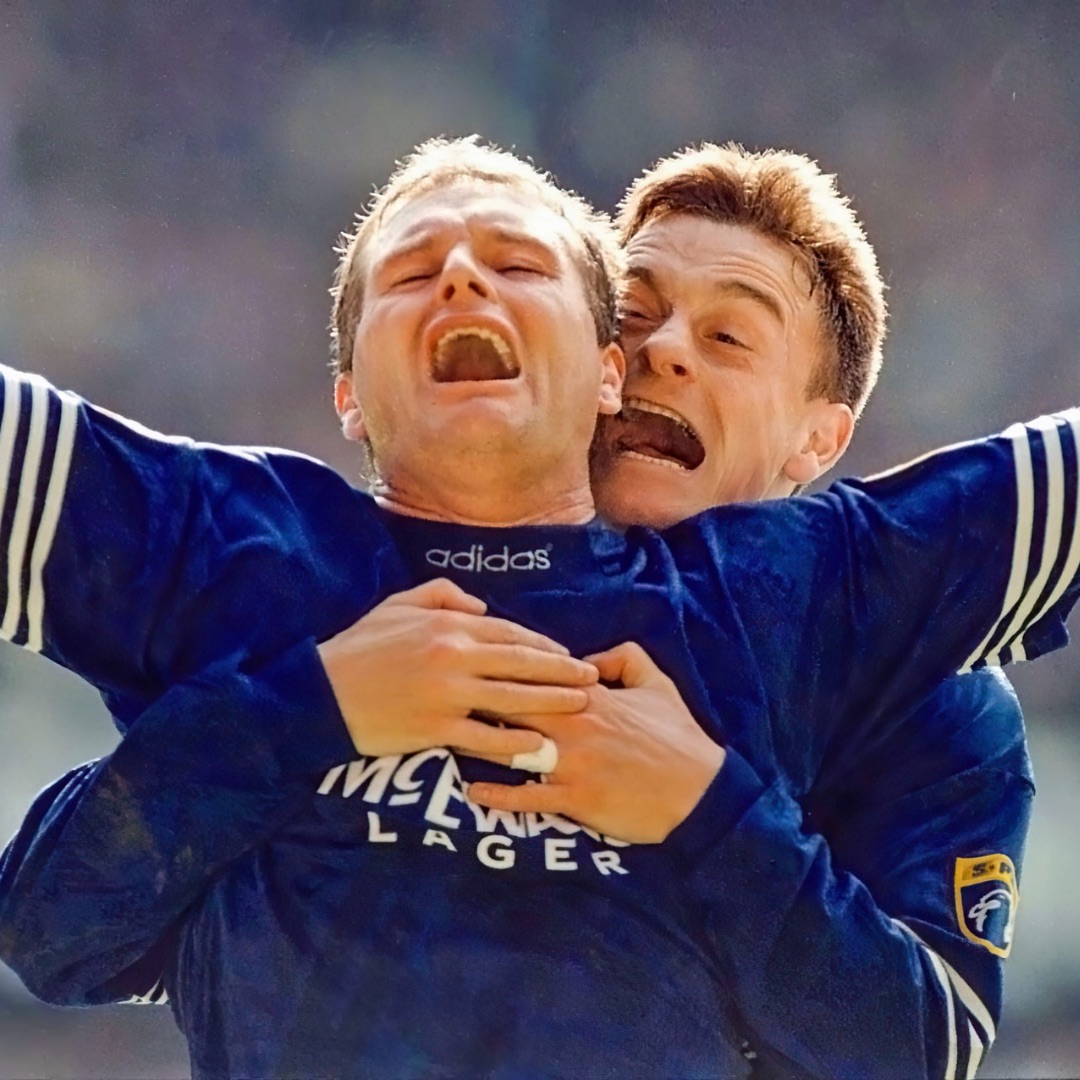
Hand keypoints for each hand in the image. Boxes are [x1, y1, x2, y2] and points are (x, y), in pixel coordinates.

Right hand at [317, 578, 597, 759]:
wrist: (319, 693)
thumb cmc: (360, 648)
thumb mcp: (398, 606)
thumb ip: (443, 596)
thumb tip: (481, 606)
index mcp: (448, 626)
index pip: (509, 633)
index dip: (544, 644)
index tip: (568, 654)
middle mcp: (454, 657)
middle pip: (522, 663)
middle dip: (563, 670)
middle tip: (592, 678)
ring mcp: (447, 694)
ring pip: (513, 698)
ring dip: (552, 702)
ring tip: (582, 705)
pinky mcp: (435, 728)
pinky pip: (484, 737)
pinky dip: (514, 742)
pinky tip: (539, 745)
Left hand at [466, 642, 724, 843]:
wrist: (699, 792)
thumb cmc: (677, 736)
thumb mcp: (656, 683)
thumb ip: (622, 657)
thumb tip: (586, 655)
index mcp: (590, 694)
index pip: (534, 674)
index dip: (498, 666)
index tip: (467, 659)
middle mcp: (575, 724)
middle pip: (512, 705)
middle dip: (475, 698)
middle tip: (439, 692)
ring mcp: (573, 763)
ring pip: (513, 748)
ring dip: (478, 742)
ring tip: (443, 736)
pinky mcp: (575, 799)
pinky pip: (527, 797)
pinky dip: (497, 794)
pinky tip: (471, 789)